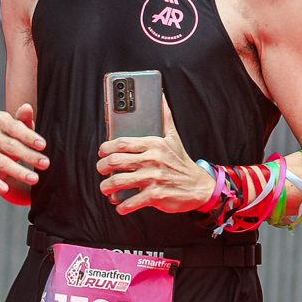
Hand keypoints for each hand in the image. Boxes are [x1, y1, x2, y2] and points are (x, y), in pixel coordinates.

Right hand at [0, 103, 48, 204]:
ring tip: (35, 179)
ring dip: (19, 172)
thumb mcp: (21, 127)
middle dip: (29, 156)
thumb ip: (24, 119)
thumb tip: (26, 107)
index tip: (44, 145)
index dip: (29, 136)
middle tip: (46, 164)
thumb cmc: (15, 136)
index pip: (14, 127)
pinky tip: (5, 189)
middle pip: (10, 146)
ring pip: (1, 162)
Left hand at [97, 95, 215, 214]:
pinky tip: (120, 206)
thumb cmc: (181, 162)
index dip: (106, 148)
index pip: (121, 142)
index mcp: (153, 144)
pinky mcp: (156, 195)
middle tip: (101, 171)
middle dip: (102, 168)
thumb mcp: (173, 137)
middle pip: (116, 161)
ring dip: (107, 187)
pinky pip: (131, 201)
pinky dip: (122, 206)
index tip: (102, 153)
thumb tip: (161, 94)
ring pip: (119, 181)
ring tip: (106, 189)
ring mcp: (153, 178)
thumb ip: (164, 116)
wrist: (199, 186)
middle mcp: (152, 160)